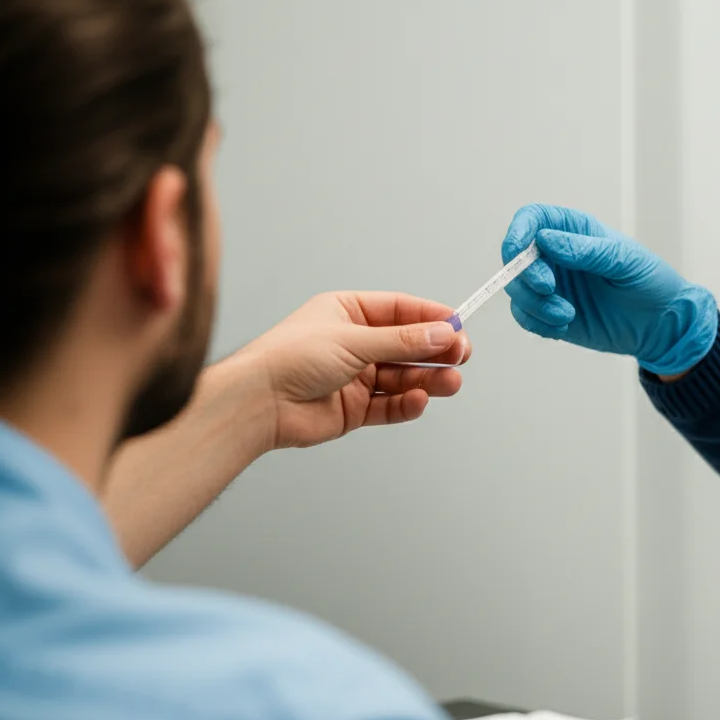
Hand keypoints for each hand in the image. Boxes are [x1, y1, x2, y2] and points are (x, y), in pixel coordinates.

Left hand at [237, 291, 470, 450]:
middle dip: (435, 351)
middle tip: (461, 355)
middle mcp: (353, 343)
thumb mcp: (354, 340)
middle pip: (406, 346)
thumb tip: (443, 333)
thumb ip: (402, 341)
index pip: (400, 310)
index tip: (459, 325)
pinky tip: (420, 400)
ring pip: (402, 377)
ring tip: (451, 382)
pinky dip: (407, 404)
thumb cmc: (291, 358)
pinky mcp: (353, 409)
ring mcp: (354, 377)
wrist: (258, 403)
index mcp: (348, 313)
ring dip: (428, 379)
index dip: (431, 318)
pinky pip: (389, 405)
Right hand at [501, 205, 716, 375]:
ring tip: (566, 316)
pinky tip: (564, 328)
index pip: (531, 219)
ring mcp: (551, 286)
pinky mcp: (550, 314)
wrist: (661, 324)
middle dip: (524, 275)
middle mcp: (556, 255)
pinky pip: (526, 317)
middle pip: (515, 257)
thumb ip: (586, 249)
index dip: (517, 232)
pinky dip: (538, 324)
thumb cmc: (650, 282)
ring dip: (534, 305)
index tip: (518, 253)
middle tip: (549, 289)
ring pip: (517, 290)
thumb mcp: (624, 260)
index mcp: (573, 230)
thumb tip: (544, 239)